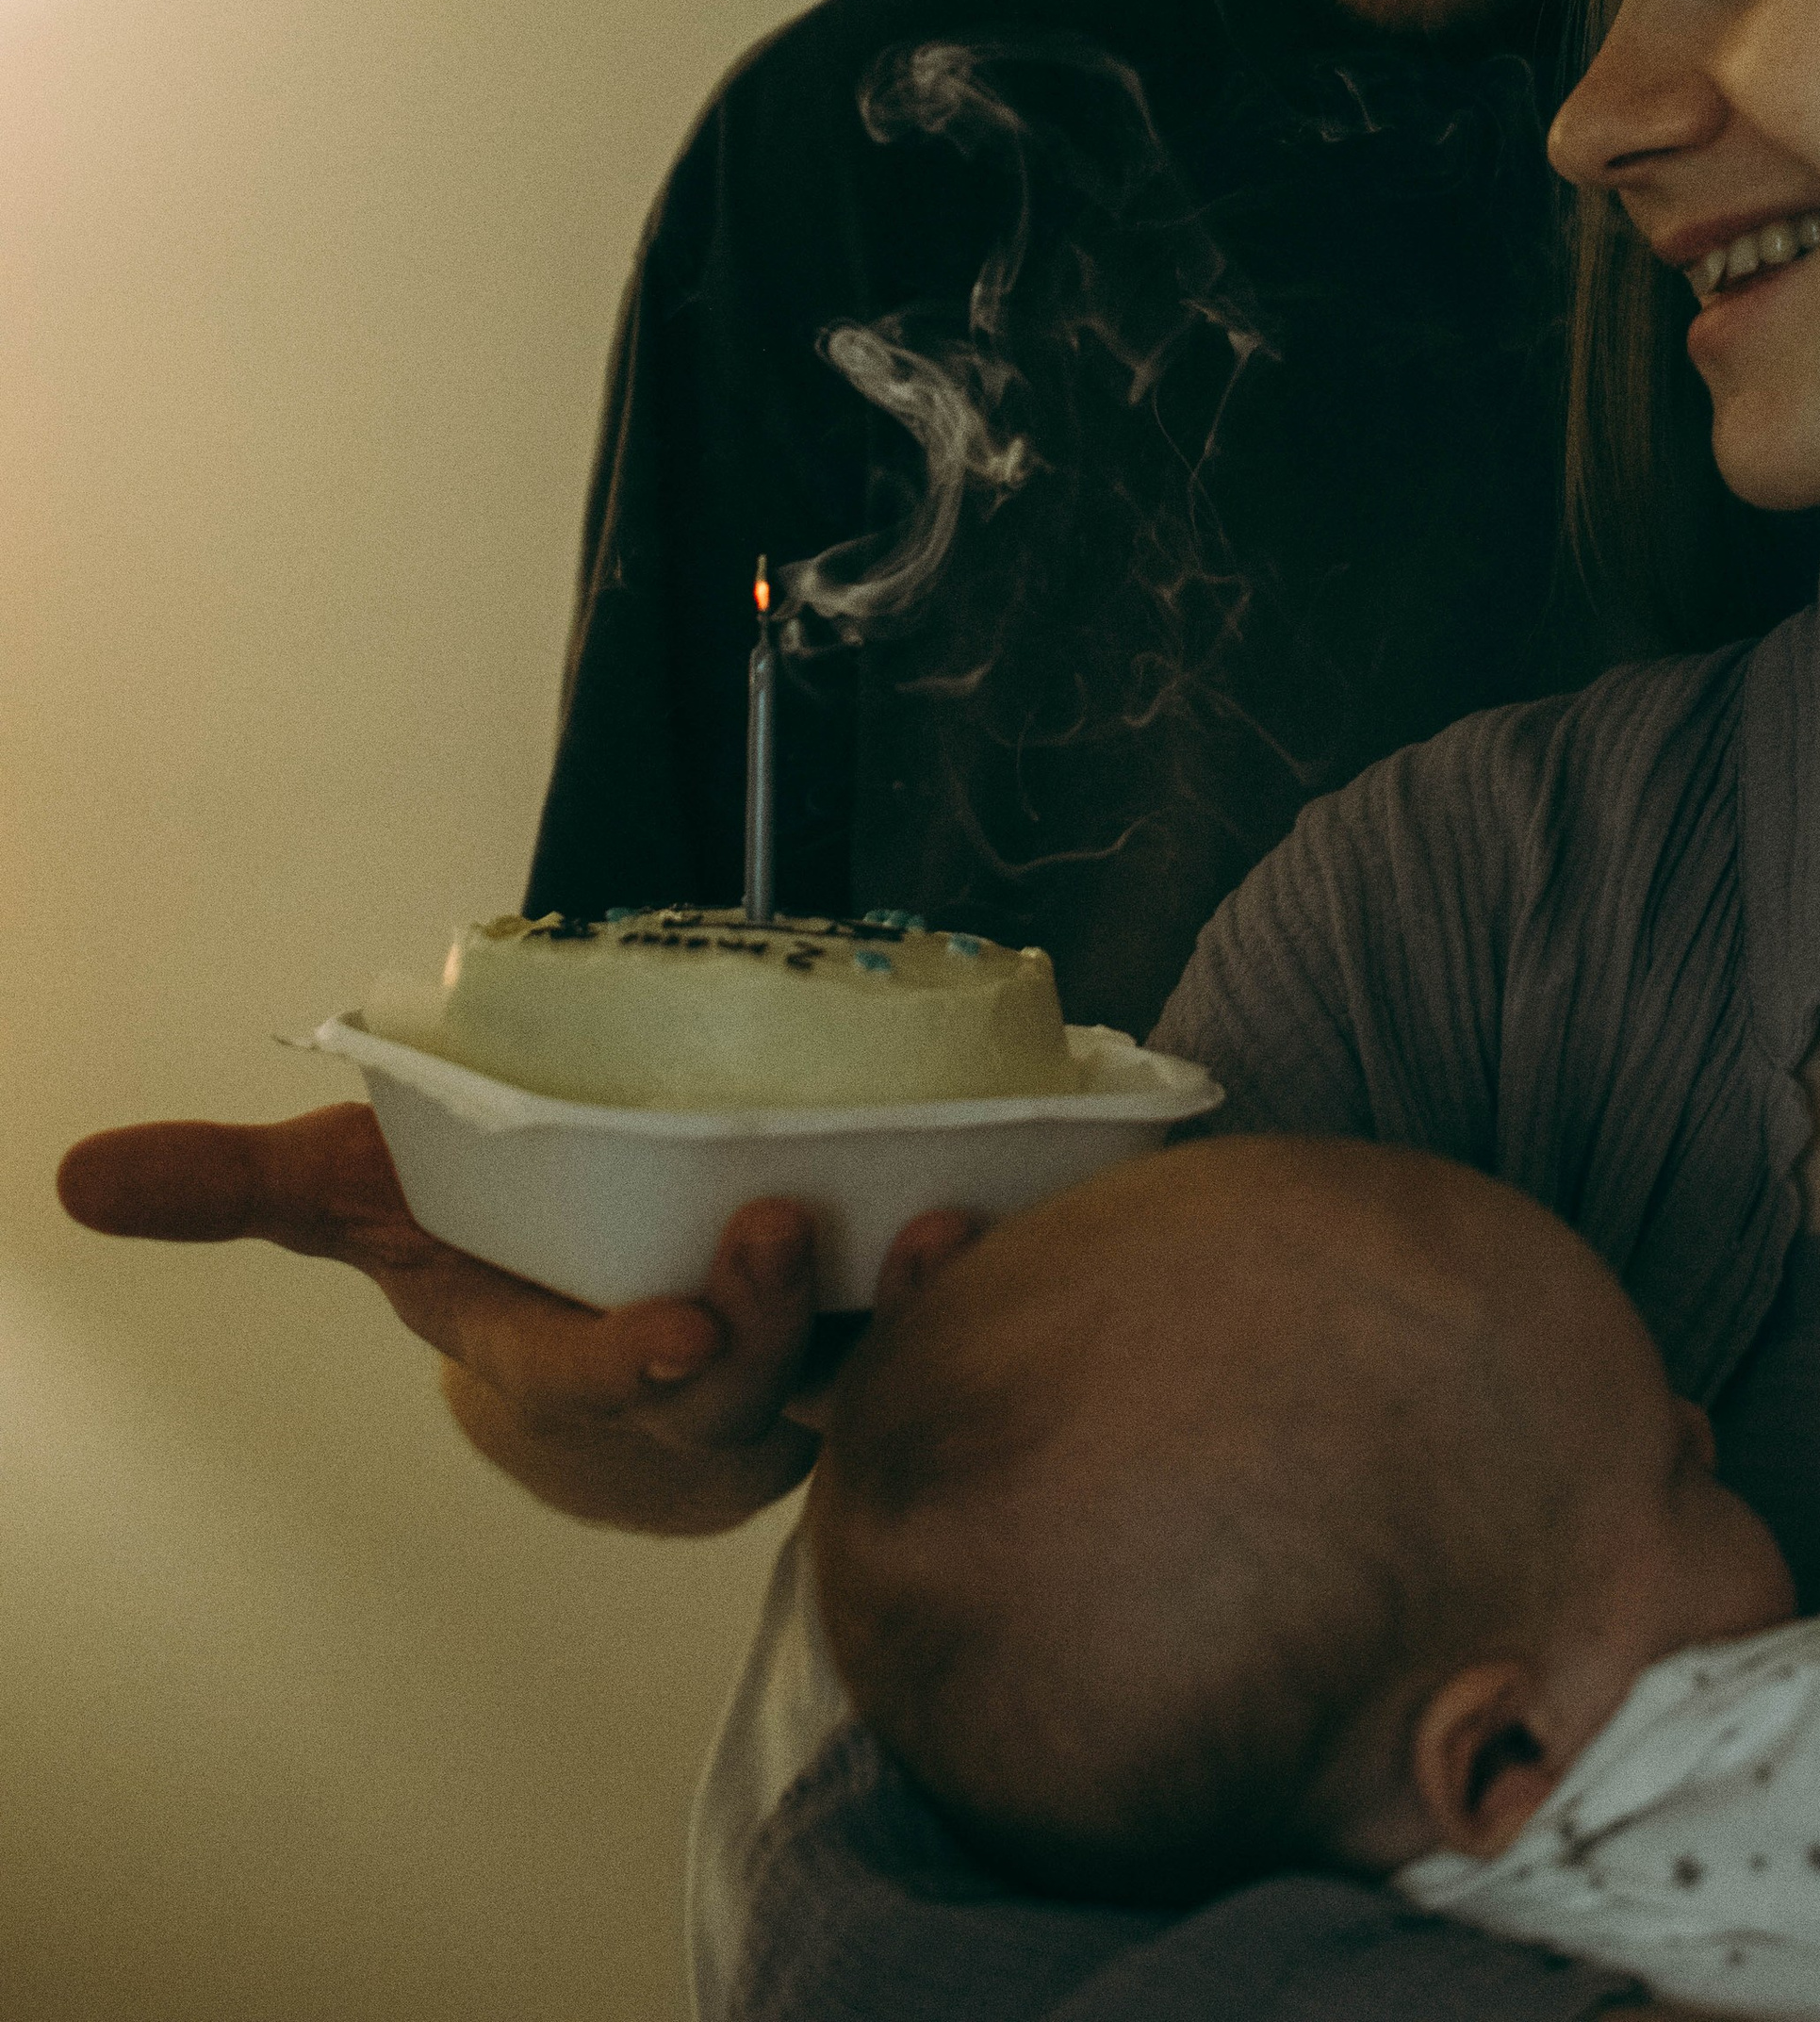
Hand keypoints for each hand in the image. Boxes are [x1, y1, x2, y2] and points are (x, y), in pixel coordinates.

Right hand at [59, 1105, 983, 1482]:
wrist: (602, 1268)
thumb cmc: (479, 1228)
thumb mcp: (361, 1192)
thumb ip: (239, 1184)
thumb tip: (71, 1174)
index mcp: (548, 1352)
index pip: (582, 1385)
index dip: (619, 1372)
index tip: (668, 1334)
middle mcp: (668, 1379)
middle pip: (723, 1393)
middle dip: (750, 1327)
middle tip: (773, 1232)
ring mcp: (773, 1371)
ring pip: (837, 1376)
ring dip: (888, 1316)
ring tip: (923, 1233)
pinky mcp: (859, 1337)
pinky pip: (924, 1335)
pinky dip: (957, 1288)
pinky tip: (981, 1222)